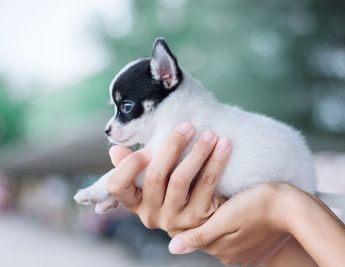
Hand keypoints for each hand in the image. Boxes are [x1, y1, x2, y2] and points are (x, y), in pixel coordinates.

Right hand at [106, 122, 231, 234]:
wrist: (206, 218)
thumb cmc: (174, 191)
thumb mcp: (154, 182)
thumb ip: (134, 167)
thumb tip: (115, 150)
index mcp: (137, 204)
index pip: (118, 186)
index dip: (128, 166)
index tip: (146, 149)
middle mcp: (152, 215)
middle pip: (155, 176)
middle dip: (171, 147)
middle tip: (187, 126)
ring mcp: (176, 219)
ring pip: (181, 179)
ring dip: (197, 152)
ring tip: (209, 134)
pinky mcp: (200, 218)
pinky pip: (207, 184)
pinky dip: (216, 161)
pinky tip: (224, 145)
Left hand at [168, 183, 298, 265]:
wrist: (296, 210)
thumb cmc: (260, 207)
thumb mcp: (227, 219)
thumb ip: (200, 236)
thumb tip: (171, 249)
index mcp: (220, 249)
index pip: (194, 233)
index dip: (188, 213)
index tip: (187, 196)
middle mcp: (231, 254)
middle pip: (207, 232)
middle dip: (202, 215)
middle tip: (201, 193)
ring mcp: (245, 250)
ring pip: (221, 231)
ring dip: (216, 217)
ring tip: (219, 199)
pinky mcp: (256, 243)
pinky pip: (235, 232)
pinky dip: (230, 220)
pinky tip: (234, 207)